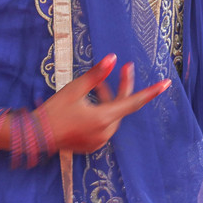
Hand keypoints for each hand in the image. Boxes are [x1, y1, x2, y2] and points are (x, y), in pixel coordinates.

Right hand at [37, 54, 170, 153]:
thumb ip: (96, 75)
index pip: (133, 102)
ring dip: (108, 99)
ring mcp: (99, 140)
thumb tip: (112, 58)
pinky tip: (88, 103)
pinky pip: (103, 124)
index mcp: (103, 118)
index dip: (151, 92)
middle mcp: (105, 132)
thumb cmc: (54, 111)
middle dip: (121, 87)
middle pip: (121, 106)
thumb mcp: (75, 89)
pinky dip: (101, 111)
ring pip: (112, 114)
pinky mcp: (92, 144)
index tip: (166, 84)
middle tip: (124, 67)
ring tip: (95, 86)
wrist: (36, 136)